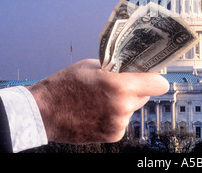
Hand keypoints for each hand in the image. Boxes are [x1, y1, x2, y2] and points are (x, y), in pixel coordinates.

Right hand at [28, 59, 168, 143]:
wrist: (43, 112)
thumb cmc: (66, 84)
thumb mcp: (93, 65)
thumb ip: (118, 68)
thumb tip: (134, 68)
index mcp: (121, 86)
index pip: (159, 84)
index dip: (155, 78)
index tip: (150, 76)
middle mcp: (123, 107)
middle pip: (146, 95)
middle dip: (136, 89)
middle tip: (119, 84)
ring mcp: (118, 123)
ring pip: (132, 108)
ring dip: (124, 103)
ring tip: (101, 99)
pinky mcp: (113, 136)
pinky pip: (122, 121)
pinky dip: (115, 116)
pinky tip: (97, 111)